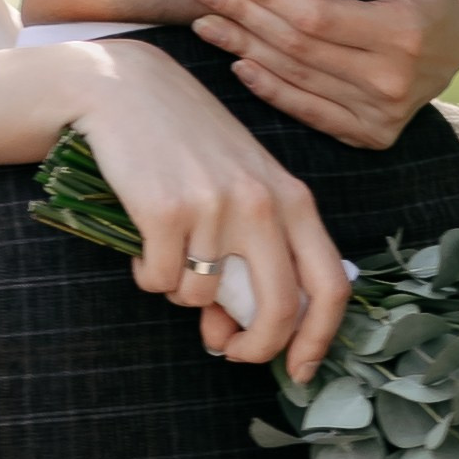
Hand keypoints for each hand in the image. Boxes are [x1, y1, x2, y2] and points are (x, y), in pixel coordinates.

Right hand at [73, 40, 351, 381]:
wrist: (127, 89)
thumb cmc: (188, 144)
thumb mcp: (244, 183)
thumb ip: (255, 251)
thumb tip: (233, 332)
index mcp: (294, 198)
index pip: (331, 284)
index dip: (318, 338)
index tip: (297, 369)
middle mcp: (263, 203)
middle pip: (278, 309)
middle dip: (254, 348)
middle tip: (228, 350)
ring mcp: (215, 208)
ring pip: (201, 298)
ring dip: (180, 293)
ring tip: (168, 252)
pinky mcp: (165, 211)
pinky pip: (159, 281)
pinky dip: (147, 275)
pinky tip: (143, 241)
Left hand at [187, 0, 458, 148]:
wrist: (453, 48)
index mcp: (404, 33)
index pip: (316, 15)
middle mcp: (391, 81)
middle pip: (296, 46)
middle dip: (241, 13)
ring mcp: (379, 115)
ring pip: (294, 77)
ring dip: (242, 48)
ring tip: (205, 21)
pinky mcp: (368, 136)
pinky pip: (306, 112)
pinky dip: (268, 89)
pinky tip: (236, 63)